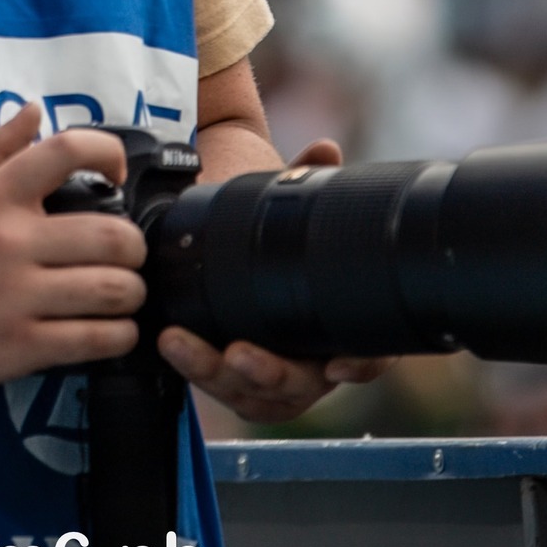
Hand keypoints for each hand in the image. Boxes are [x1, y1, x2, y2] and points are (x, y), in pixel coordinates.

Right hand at [0, 104, 147, 396]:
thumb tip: (35, 110)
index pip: (66, 151)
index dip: (108, 152)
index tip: (117, 173)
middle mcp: (12, 242)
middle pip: (112, 236)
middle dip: (134, 248)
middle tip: (127, 255)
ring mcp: (17, 298)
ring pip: (113, 291)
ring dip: (132, 293)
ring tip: (125, 295)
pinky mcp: (19, 348)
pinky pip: (94, 340)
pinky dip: (118, 335)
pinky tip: (114, 331)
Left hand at [156, 135, 390, 424]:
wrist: (253, 247)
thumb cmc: (287, 234)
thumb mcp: (297, 204)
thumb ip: (310, 176)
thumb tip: (324, 150)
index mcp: (350, 326)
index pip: (370, 354)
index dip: (360, 364)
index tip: (338, 364)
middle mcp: (319, 359)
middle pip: (302, 387)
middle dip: (269, 375)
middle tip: (239, 354)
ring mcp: (279, 374)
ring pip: (256, 396)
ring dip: (217, 376)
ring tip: (181, 344)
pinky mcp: (239, 377)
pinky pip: (224, 388)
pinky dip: (199, 372)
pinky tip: (175, 346)